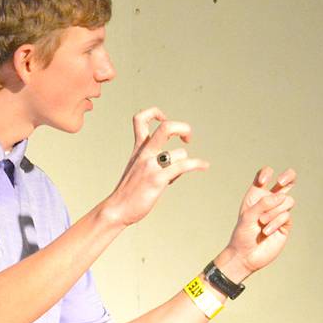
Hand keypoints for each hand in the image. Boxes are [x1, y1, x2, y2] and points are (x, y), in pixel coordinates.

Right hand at [103, 107, 210, 226]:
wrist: (117, 209)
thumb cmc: (130, 191)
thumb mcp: (137, 168)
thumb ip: (152, 159)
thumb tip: (178, 159)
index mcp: (139, 149)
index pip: (141, 118)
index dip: (155, 113)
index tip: (164, 120)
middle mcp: (145, 153)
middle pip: (165, 127)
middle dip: (183, 128)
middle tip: (188, 138)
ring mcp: (151, 166)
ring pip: (180, 153)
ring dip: (185, 163)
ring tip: (177, 175)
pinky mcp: (157, 179)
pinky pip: (183, 166)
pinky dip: (197, 164)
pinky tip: (204, 166)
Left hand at [213, 167, 296, 280]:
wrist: (246, 256)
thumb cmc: (242, 235)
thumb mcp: (248, 216)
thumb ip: (263, 204)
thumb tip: (283, 196)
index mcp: (256, 195)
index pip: (264, 176)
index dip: (266, 174)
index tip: (263, 183)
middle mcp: (269, 201)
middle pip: (286, 181)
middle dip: (288, 177)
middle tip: (281, 182)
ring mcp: (279, 212)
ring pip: (287, 201)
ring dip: (274, 212)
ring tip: (262, 223)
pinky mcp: (285, 224)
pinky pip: (286, 216)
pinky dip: (276, 223)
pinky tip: (267, 232)